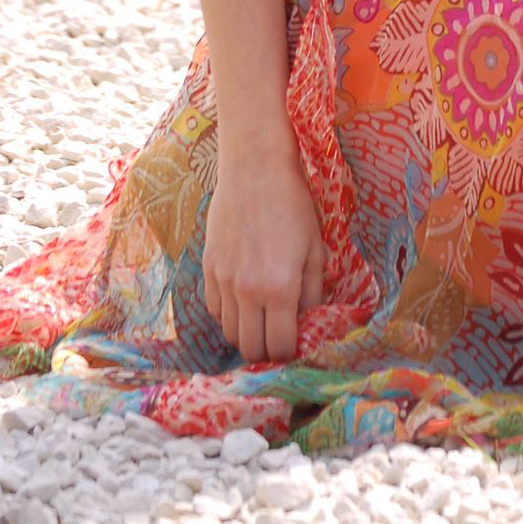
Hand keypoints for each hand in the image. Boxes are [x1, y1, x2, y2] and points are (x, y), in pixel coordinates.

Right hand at [203, 146, 325, 362]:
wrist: (255, 169)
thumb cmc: (293, 205)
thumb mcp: (314, 248)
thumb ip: (312, 291)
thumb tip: (308, 320)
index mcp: (280, 288)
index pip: (281, 346)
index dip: (291, 353)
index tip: (297, 345)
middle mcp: (248, 291)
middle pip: (251, 348)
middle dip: (268, 350)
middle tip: (279, 338)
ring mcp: (223, 281)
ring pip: (230, 333)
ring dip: (247, 333)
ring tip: (262, 320)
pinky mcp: (208, 269)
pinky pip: (215, 310)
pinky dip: (229, 315)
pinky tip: (244, 301)